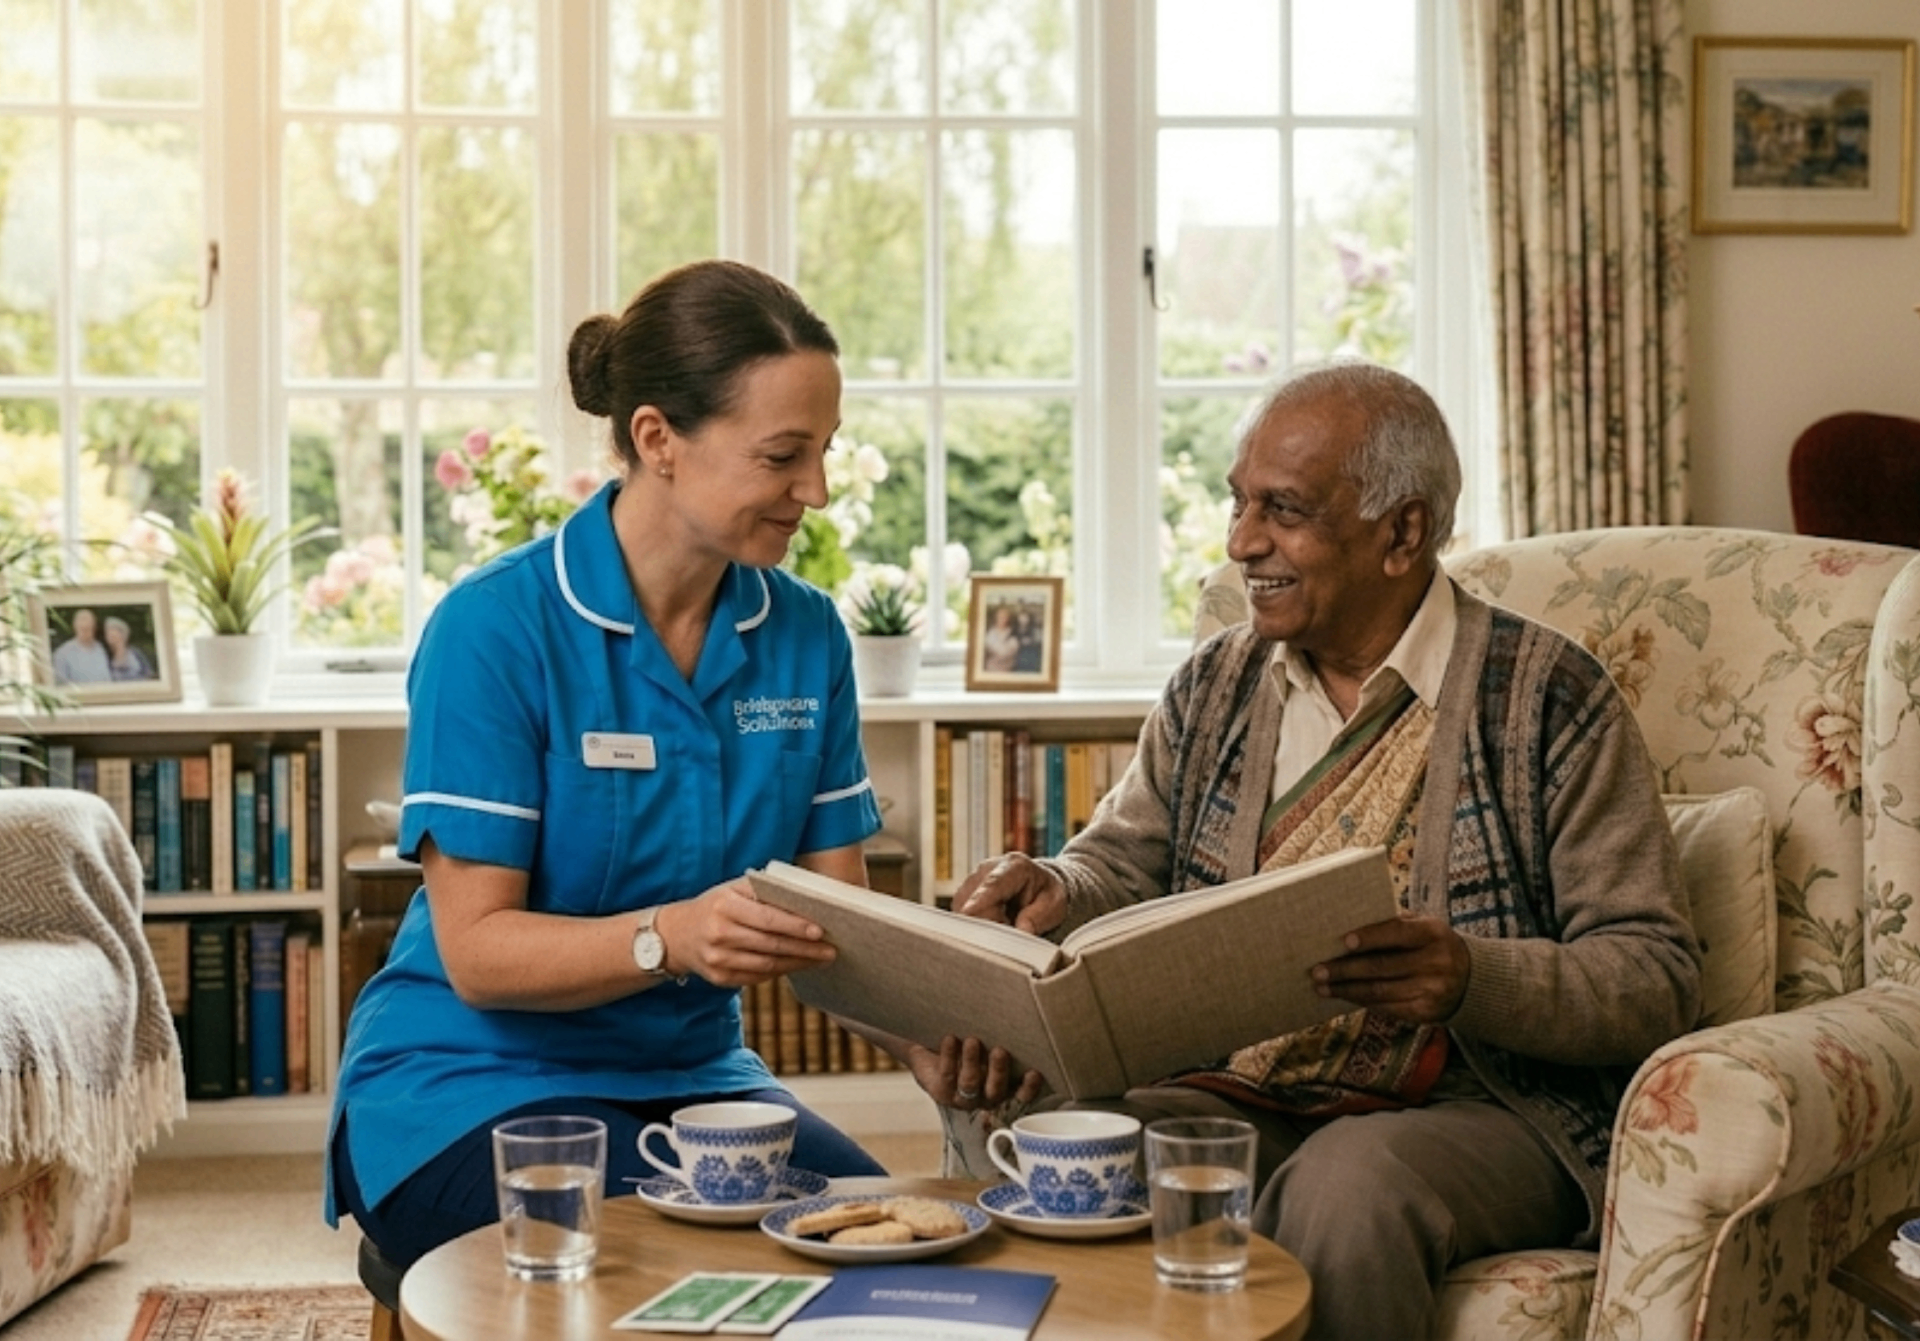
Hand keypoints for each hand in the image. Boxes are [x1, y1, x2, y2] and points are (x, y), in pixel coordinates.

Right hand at [653, 879, 834, 988]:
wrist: (677, 933)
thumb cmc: (717, 905)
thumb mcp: (733, 889)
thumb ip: (764, 892)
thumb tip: (805, 899)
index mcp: (725, 906)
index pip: (766, 919)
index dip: (794, 926)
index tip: (820, 930)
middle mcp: (719, 934)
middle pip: (770, 945)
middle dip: (804, 949)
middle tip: (831, 950)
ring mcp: (717, 960)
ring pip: (766, 966)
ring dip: (797, 963)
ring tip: (821, 959)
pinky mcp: (719, 978)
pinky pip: (757, 978)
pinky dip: (779, 972)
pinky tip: (796, 965)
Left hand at [905, 1035, 1044, 1111]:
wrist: (931, 1049)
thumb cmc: (968, 1041)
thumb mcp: (988, 1039)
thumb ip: (1002, 1033)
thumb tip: (1017, 1009)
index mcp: (1004, 1087)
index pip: (1021, 1094)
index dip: (1029, 1087)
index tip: (1034, 1072)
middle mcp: (985, 1097)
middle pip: (996, 1091)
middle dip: (999, 1071)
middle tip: (1000, 1050)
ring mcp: (963, 1098)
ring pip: (970, 1084)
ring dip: (972, 1062)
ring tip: (972, 1041)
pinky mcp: (942, 1093)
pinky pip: (946, 1075)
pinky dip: (949, 1055)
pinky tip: (950, 1038)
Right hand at [954, 853, 1065, 934]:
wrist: (1036, 883)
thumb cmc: (1045, 893)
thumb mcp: (1054, 904)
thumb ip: (1039, 917)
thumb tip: (1021, 930)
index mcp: (1015, 866)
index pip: (994, 884)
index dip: (980, 898)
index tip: (969, 911)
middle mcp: (987, 869)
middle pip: (975, 903)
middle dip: (990, 924)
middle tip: (1012, 927)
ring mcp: (972, 880)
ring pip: (965, 912)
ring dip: (984, 926)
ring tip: (1005, 922)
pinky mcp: (963, 894)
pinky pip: (962, 917)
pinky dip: (977, 925)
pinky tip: (994, 921)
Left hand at [1311, 913, 1470, 1023]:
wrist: (1471, 979)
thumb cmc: (1433, 944)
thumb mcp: (1423, 927)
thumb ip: (1394, 924)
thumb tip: (1348, 923)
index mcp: (1433, 934)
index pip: (1397, 933)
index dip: (1370, 937)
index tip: (1344, 941)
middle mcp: (1435, 963)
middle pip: (1382, 967)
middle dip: (1345, 970)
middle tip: (1317, 971)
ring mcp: (1431, 991)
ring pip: (1380, 992)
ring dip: (1346, 990)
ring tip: (1322, 987)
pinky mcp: (1426, 1013)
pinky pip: (1387, 1007)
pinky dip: (1362, 1001)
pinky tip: (1344, 996)